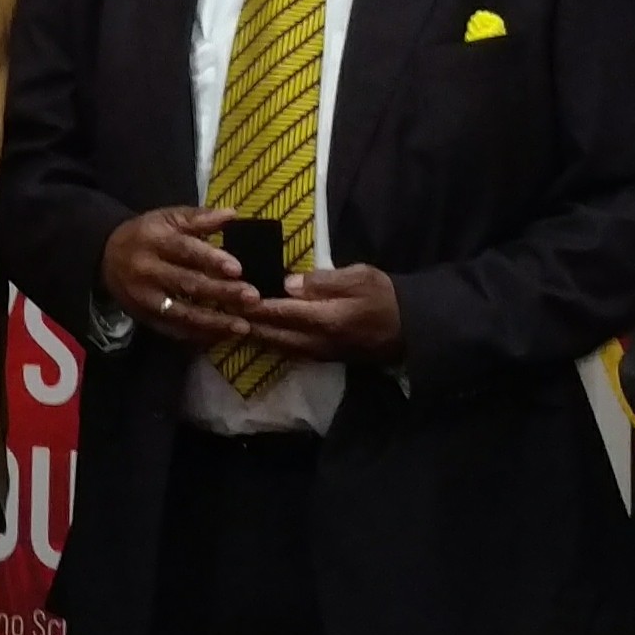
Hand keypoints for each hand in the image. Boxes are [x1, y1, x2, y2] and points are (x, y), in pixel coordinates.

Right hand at [99, 207, 259, 345]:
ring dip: (214, 322)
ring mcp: (145, 299)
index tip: (238, 269)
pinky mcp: (145, 318)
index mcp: (154, 241)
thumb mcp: (168, 218)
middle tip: (252, 298)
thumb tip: (233, 214)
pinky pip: (174, 330)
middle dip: (221, 293)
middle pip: (187, 284)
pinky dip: (198, 336)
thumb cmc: (147, 234)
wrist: (106, 257)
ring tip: (243, 326)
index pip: (185, 250)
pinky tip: (221, 337)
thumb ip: (199, 218)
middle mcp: (147, 271)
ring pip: (182, 314)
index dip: (211, 260)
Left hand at [243, 264, 405, 363]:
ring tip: (232, 323)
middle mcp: (317, 341)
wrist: (413, 327)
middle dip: (247, 322)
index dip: (253, 304)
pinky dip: (272, 342)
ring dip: (256, 335)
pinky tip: (261, 334)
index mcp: (325, 319)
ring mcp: (320, 353)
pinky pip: (290, 351)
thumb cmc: (387, 295)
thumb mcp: (359, 277)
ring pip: (279, 346)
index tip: (230, 294)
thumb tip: (287, 284)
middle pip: (272, 333)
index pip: (279, 311)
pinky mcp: (325, 357)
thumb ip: (322, 281)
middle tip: (221, 309)